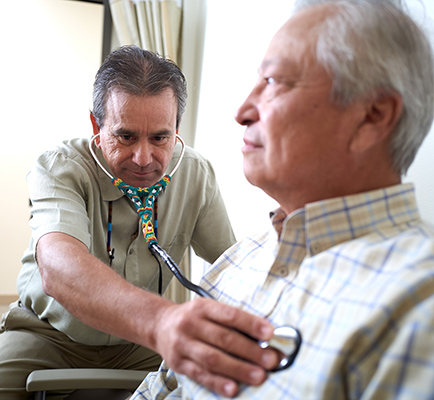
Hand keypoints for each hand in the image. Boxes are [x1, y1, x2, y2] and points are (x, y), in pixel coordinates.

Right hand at [153, 297, 278, 396]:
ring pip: (213, 358)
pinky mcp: (178, 363)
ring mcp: (183, 344)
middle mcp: (191, 324)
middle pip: (224, 338)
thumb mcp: (208, 309)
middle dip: (250, 350)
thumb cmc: (191, 317)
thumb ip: (231, 320)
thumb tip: (262, 336)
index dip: (250, 324)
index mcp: (203, 307)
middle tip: (270, 359)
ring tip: (258, 376)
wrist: (160, 324)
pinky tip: (232, 388)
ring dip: (238, 369)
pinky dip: (217, 383)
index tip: (269, 333)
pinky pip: (200, 374)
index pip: (229, 314)